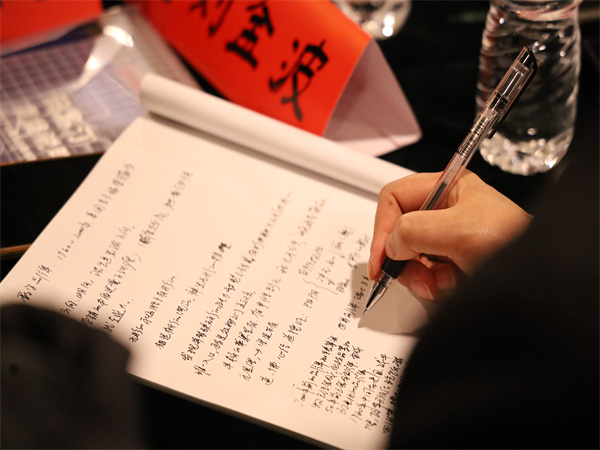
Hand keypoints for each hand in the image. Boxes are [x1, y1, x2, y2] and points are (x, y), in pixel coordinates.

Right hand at [368, 170, 531, 299]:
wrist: (543, 280)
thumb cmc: (513, 243)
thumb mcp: (459, 231)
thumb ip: (414, 230)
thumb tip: (390, 245)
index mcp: (447, 186)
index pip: (394, 198)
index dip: (382, 227)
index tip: (380, 259)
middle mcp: (444, 210)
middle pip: (399, 231)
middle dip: (405, 259)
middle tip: (416, 277)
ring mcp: (448, 238)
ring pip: (410, 257)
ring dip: (420, 276)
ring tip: (441, 284)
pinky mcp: (453, 262)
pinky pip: (425, 273)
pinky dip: (433, 284)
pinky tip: (451, 286)